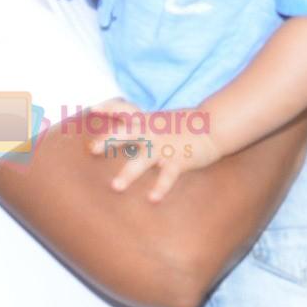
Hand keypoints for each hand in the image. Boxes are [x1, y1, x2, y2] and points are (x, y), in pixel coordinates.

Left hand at [84, 100, 223, 201]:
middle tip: (91, 149)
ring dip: (129, 173)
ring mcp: (164, 146)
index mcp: (145, 121)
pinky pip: (167, 176)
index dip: (106, 108)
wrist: (214, 126)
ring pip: (143, 159)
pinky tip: (152, 199)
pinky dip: (160, 187)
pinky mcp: (178, 160)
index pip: (122, 108)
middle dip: (108, 140)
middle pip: (126, 133)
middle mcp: (151, 132)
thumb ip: (139, 124)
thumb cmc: (184, 125)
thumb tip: (121, 134)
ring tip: (116, 187)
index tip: (92, 110)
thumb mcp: (159, 120)